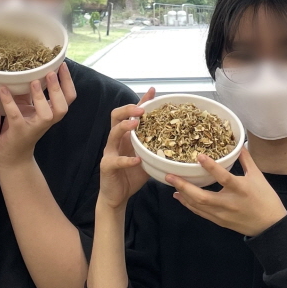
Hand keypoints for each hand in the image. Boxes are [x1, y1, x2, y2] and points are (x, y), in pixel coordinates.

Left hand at [0, 64, 76, 168]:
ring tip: (33, 82)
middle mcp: (47, 121)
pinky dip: (9, 102)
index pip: (68, 97)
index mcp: (51, 113)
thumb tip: (31, 68)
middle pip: (63, 106)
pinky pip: (16, 116)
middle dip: (58, 89)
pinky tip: (2, 89)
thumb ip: (32, 92)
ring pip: (46, 115)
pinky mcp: (18, 132)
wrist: (11, 157)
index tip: (62, 64)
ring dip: (41, 97)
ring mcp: (33, 128)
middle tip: (50, 72)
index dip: (68, 81)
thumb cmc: (21, 128)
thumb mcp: (29, 108)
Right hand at [98, 88, 154, 210]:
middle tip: (142, 109)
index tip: (153, 92)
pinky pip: (116, 160)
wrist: (117, 196)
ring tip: (136, 124)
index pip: (131, 114)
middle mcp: (116, 141)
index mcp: (126, 137)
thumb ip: (156, 148)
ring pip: (113, 134)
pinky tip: (137, 160)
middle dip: (128, 109)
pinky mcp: (107, 166)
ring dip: (124, 127)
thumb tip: (179, 140)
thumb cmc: (131, 175)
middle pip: (116, 116)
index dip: (141, 102)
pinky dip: (127, 160)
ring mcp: (110, 152)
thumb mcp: (147, 159)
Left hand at [167, 146, 286, 237]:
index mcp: (241, 189)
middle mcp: (229, 203)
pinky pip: (201, 213)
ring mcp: (223, 215)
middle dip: (184, 186)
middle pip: (202, 197)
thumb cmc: (266, 199)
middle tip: (170, 176)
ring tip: (171, 184)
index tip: (199, 156)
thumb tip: (238, 144)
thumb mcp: (258, 176)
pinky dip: (189, 205)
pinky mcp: (219, 222)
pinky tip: (180, 197)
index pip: (224, 177)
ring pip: (198, 206)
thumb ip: (246, 160)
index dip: (211, 167)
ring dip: (183, 195)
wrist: (270, 226)